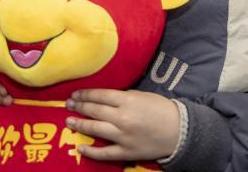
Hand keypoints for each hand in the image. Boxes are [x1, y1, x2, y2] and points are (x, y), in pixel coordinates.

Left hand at [65, 89, 179, 161]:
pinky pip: (104, 153)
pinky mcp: (126, 152)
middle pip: (94, 111)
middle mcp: (122, 118)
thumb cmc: (162, 109)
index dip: (85, 94)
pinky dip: (91, 151)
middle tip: (68, 105)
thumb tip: (105, 98)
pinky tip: (80, 148)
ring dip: (80, 125)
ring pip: (95, 130)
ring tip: (69, 121)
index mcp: (128, 101)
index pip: (100, 95)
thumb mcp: (143, 95)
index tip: (75, 94)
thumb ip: (123, 97)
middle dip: (79, 107)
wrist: (179, 131)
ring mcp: (123, 136)